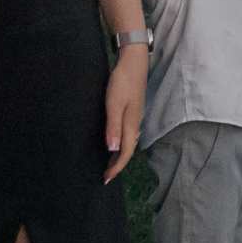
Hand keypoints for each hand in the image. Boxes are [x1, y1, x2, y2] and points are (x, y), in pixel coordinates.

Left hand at [102, 44, 146, 181]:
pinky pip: (128, 134)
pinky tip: (116, 142)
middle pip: (128, 149)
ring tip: (109, 163)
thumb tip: (113, 149)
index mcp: (131, 124)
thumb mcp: (114, 105)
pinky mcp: (133, 110)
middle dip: (118, 164)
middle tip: (106, 176)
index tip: (106, 179)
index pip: (125, 152)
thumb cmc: (122, 83)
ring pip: (128, 142)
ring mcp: (135, 117)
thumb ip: (113, 127)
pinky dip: (122, 143)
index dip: (117, 166)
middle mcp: (135, 123)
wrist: (133, 64)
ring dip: (120, 154)